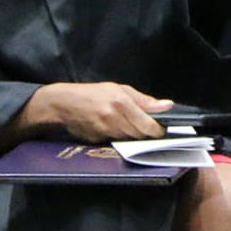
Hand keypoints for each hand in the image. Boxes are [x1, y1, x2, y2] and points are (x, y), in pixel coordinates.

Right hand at [33, 82, 170, 142]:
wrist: (63, 103)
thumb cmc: (93, 93)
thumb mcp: (120, 89)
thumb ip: (145, 100)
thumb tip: (167, 105)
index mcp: (121, 102)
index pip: (147, 124)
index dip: (157, 130)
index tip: (161, 130)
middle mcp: (112, 118)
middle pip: (138, 134)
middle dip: (145, 132)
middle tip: (145, 126)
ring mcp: (103, 130)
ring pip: (128, 139)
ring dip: (132, 134)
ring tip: (125, 123)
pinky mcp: (95, 140)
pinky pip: (114, 141)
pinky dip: (117, 136)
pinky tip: (112, 127)